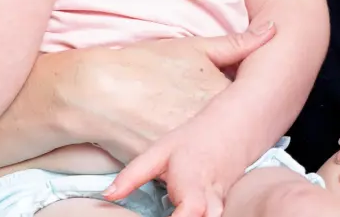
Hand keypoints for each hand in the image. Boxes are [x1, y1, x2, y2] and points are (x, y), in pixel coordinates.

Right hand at [51, 24, 276, 162]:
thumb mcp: (194, 47)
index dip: (250, 105)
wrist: (98, 91)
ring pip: (216, 153)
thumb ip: (238, 44)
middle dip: (233, 128)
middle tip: (216, 117)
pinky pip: (191, 168)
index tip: (245, 100)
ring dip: (213, 146)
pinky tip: (183, 149)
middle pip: (236, 133)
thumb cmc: (146, 64)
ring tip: (198, 131)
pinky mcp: (171, 168)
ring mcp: (193, 149)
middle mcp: (213, 126)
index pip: (254, 107)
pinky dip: (190, 161)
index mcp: (223, 95)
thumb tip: (274, 30)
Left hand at [104, 120, 248, 216]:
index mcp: (193, 184)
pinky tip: (180, 212)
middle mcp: (211, 202)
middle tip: (162, 213)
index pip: (190, 212)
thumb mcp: (160, 151)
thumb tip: (107, 195)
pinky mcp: (224, 212)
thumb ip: (133, 175)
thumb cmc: (194, 140)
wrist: (233, 130)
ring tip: (170, 212)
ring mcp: (221, 209)